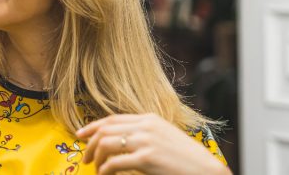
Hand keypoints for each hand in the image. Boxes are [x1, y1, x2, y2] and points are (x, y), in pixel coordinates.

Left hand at [76, 113, 230, 174]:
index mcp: (149, 118)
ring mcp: (145, 141)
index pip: (112, 118)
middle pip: (105, 129)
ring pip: (106, 144)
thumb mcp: (164, 138)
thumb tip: (121, 141)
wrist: (207, 171)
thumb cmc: (187, 160)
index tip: (81, 134)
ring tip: (96, 169)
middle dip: (90, 143)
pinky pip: (114, 162)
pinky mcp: (146, 158)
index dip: (93, 126)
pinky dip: (105, 170)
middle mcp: (145, 126)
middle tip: (85, 157)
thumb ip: (144, 134)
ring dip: (97, 158)